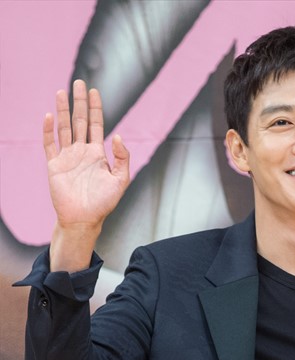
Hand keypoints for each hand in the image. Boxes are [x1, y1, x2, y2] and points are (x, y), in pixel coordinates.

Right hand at [43, 80, 129, 230]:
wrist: (85, 219)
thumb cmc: (104, 202)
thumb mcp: (121, 179)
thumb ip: (123, 157)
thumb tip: (118, 136)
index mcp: (98, 153)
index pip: (96, 125)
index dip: (95, 108)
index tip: (94, 91)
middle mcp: (81, 151)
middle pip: (79, 121)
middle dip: (79, 102)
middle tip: (78, 83)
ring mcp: (67, 157)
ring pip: (64, 128)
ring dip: (63, 110)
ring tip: (61, 92)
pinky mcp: (54, 165)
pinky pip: (49, 145)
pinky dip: (48, 131)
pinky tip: (50, 117)